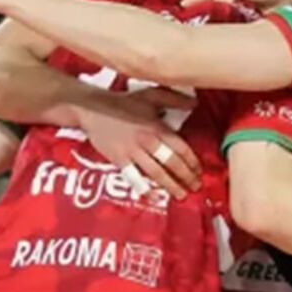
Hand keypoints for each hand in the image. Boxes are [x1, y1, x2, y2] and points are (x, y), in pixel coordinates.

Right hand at [76, 88, 202, 199]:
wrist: (92, 109)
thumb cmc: (124, 102)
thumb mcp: (152, 95)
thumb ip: (174, 99)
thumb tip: (196, 103)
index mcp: (157, 127)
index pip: (180, 147)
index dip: (192, 161)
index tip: (199, 170)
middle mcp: (147, 141)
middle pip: (171, 162)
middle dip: (186, 176)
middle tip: (195, 186)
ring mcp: (132, 151)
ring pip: (156, 172)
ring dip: (170, 185)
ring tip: (181, 195)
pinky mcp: (119, 159)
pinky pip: (134, 177)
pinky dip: (144, 188)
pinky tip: (152, 196)